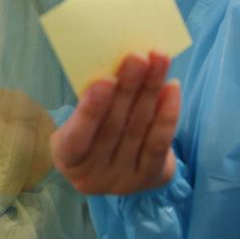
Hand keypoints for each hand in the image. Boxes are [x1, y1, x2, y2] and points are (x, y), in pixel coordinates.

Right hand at [50, 52, 179, 195]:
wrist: (116, 167)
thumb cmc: (91, 132)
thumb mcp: (78, 122)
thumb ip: (90, 102)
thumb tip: (116, 65)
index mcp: (67, 158)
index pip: (76, 138)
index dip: (90, 110)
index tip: (105, 79)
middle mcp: (93, 175)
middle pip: (112, 128)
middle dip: (127, 88)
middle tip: (138, 57)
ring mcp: (123, 181)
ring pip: (138, 129)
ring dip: (150, 90)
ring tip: (159, 60)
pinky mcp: (150, 178)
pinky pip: (159, 143)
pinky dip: (167, 113)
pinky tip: (172, 87)